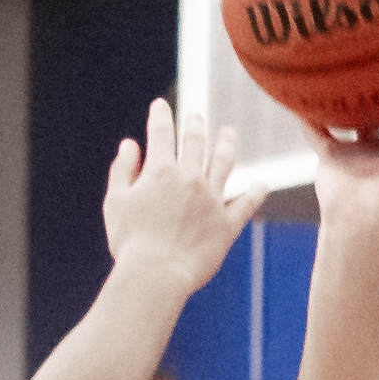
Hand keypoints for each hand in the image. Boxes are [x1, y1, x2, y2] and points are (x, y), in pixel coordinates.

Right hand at [102, 96, 257, 290]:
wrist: (156, 274)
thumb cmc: (130, 241)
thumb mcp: (116, 201)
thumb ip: (123, 169)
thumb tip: (130, 144)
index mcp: (160, 170)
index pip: (161, 133)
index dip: (160, 115)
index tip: (161, 105)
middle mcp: (190, 178)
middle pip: (196, 142)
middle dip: (195, 124)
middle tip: (196, 116)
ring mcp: (212, 200)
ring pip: (224, 163)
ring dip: (226, 144)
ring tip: (229, 133)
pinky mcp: (227, 224)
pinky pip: (246, 204)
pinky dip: (256, 192)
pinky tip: (263, 183)